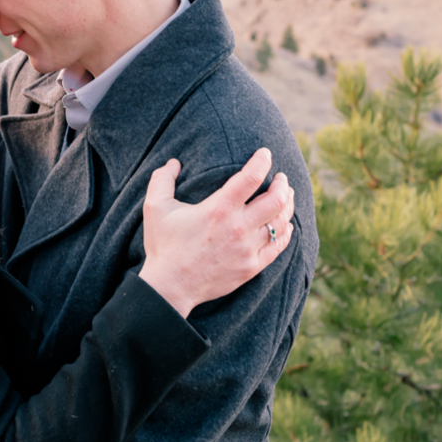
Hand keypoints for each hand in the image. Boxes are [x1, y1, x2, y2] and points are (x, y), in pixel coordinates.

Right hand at [138, 147, 295, 317]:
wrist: (170, 287)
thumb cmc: (163, 245)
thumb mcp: (154, 208)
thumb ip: (162, 180)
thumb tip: (174, 162)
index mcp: (218, 209)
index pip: (251, 177)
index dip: (262, 161)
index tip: (265, 154)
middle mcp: (238, 228)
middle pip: (276, 199)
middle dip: (282, 184)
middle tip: (280, 178)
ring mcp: (247, 249)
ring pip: (281, 222)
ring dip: (287, 205)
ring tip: (286, 196)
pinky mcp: (251, 267)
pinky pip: (278, 246)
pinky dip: (285, 232)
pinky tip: (286, 225)